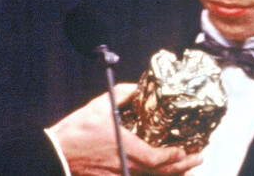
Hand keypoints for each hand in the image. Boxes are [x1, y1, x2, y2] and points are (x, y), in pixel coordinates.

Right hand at [48, 83, 202, 175]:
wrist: (54, 155)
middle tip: (199, 158)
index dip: (176, 156)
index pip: (159, 159)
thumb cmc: (76, 132)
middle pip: (162, 173)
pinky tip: (163, 172)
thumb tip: (138, 86)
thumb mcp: (100, 105)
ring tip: (187, 167)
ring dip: (172, 174)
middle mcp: (127, 167)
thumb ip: (123, 94)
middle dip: (184, 166)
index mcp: (128, 149)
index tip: (188, 150)